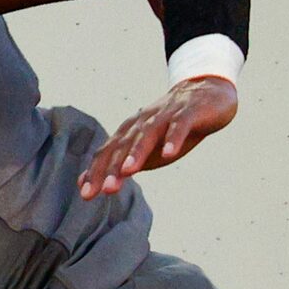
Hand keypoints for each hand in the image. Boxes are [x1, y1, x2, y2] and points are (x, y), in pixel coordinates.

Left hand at [79, 76, 237, 197]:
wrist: (204, 93)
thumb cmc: (169, 129)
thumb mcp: (143, 150)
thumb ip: (116, 164)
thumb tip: (84, 183)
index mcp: (129, 132)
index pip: (107, 153)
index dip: (96, 173)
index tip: (87, 195)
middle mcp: (142, 123)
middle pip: (123, 146)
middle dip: (113, 168)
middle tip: (106, 190)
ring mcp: (164, 116)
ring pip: (147, 134)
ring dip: (136, 153)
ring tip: (128, 171)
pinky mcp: (187, 113)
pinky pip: (179, 126)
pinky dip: (173, 139)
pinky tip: (169, 154)